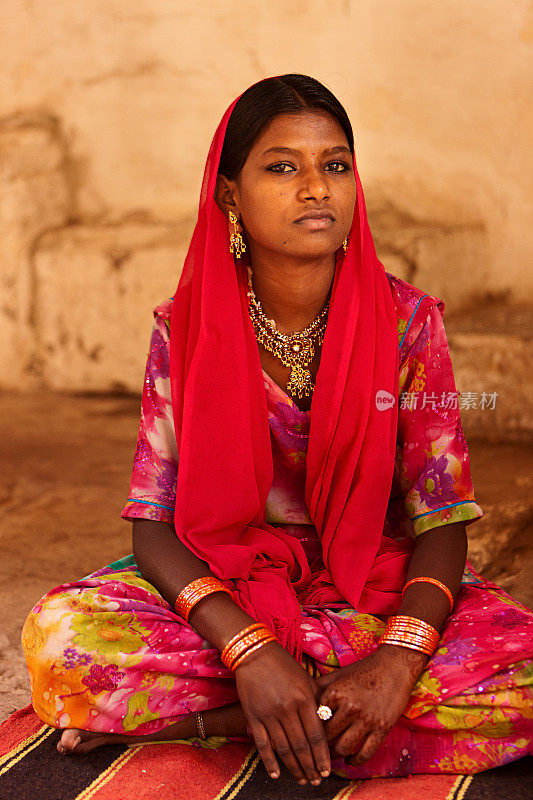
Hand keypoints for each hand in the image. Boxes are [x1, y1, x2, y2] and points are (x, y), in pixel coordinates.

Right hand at [234, 641, 330, 784]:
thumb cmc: (283, 664)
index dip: (322, 756)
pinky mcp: (253, 716)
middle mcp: (288, 708)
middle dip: (310, 767)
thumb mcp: (305, 678)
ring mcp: (269, 714)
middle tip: (316, 780)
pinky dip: (270, 762)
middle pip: (301, 746)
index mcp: (304, 698)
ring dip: (294, 768)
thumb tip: (329, 720)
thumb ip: (317, 699)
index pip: (316, 734)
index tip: (327, 770)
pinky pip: (263, 744)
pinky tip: (276, 774)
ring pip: (284, 749)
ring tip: (302, 780)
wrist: (254, 652)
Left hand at [315, 646, 424, 765]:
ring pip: (344, 748)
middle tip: (316, 750)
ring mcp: (366, 719)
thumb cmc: (364, 669)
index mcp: (335, 693)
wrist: (394, 665)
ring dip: (335, 756)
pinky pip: (365, 753)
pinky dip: (355, 761)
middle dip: (320, 745)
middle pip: (327, 736)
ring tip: (330, 757)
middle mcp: (349, 707)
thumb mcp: (338, 675)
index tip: (307, 736)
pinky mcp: (382, 728)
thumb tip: (300, 699)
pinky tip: (350, 761)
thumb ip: (319, 687)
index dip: (310, 729)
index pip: (315, 719)